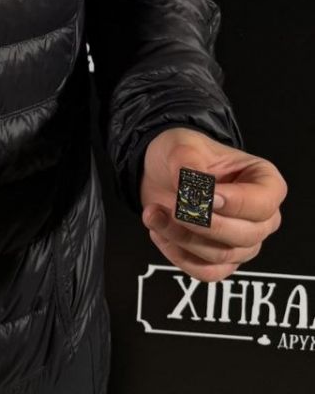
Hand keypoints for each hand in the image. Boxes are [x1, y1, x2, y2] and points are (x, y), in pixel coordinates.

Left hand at [139, 127, 286, 281]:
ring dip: (182, 237)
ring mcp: (245, 242)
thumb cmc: (182, 153)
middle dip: (203, 223)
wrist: (161, 171)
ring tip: (153, 213)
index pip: (261, 203)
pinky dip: (179, 255)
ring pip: (222, 255)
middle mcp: (262, 217)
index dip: (234, 203)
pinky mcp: (223, 261)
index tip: (204, 196)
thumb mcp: (183, 146)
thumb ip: (190, 167)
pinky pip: (207, 272)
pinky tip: (159, 231)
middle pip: (245, 235)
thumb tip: (195, 194)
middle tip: (174, 207)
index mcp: (265, 181)